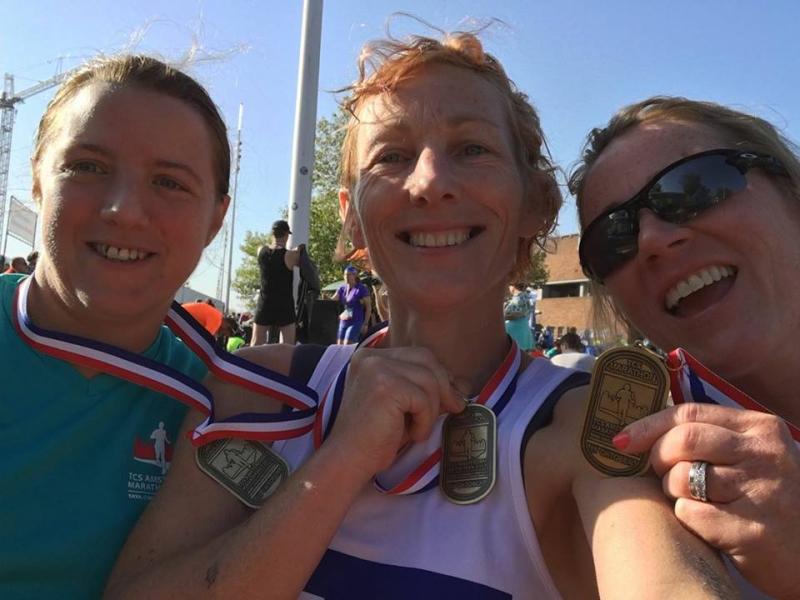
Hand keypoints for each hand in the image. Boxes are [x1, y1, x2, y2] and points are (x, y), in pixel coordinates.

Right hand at [323, 346, 464, 480]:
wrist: (348, 460)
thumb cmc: (375, 437)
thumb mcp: (403, 405)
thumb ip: (424, 389)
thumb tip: (461, 385)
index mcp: (371, 356)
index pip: (418, 355)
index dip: (439, 375)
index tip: (452, 397)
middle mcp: (371, 357)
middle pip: (426, 359)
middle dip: (444, 386)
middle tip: (454, 409)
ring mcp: (376, 368)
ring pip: (429, 380)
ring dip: (431, 409)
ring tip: (419, 430)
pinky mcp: (385, 386)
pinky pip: (423, 399)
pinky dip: (424, 421)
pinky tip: (413, 434)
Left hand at [616, 403, 799, 598]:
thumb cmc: (764, 499)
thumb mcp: (749, 456)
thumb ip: (709, 437)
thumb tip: (641, 430)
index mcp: (760, 429)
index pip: (689, 413)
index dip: (648, 425)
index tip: (622, 440)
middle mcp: (764, 456)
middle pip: (683, 441)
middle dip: (657, 457)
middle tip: (659, 474)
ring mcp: (762, 492)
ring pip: (682, 478)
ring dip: (673, 491)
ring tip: (691, 499)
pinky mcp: (753, 530)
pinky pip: (691, 514)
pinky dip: (686, 518)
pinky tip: (705, 523)